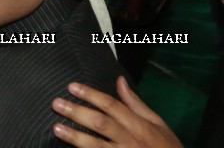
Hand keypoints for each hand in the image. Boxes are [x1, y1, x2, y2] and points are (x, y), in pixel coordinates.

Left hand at [52, 78, 181, 147]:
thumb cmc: (167, 147)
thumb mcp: (157, 122)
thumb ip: (135, 103)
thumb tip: (119, 81)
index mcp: (138, 125)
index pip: (111, 105)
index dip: (90, 95)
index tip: (72, 87)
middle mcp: (130, 140)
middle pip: (100, 123)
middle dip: (77, 112)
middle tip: (57, 104)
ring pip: (96, 146)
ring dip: (75, 137)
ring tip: (57, 128)